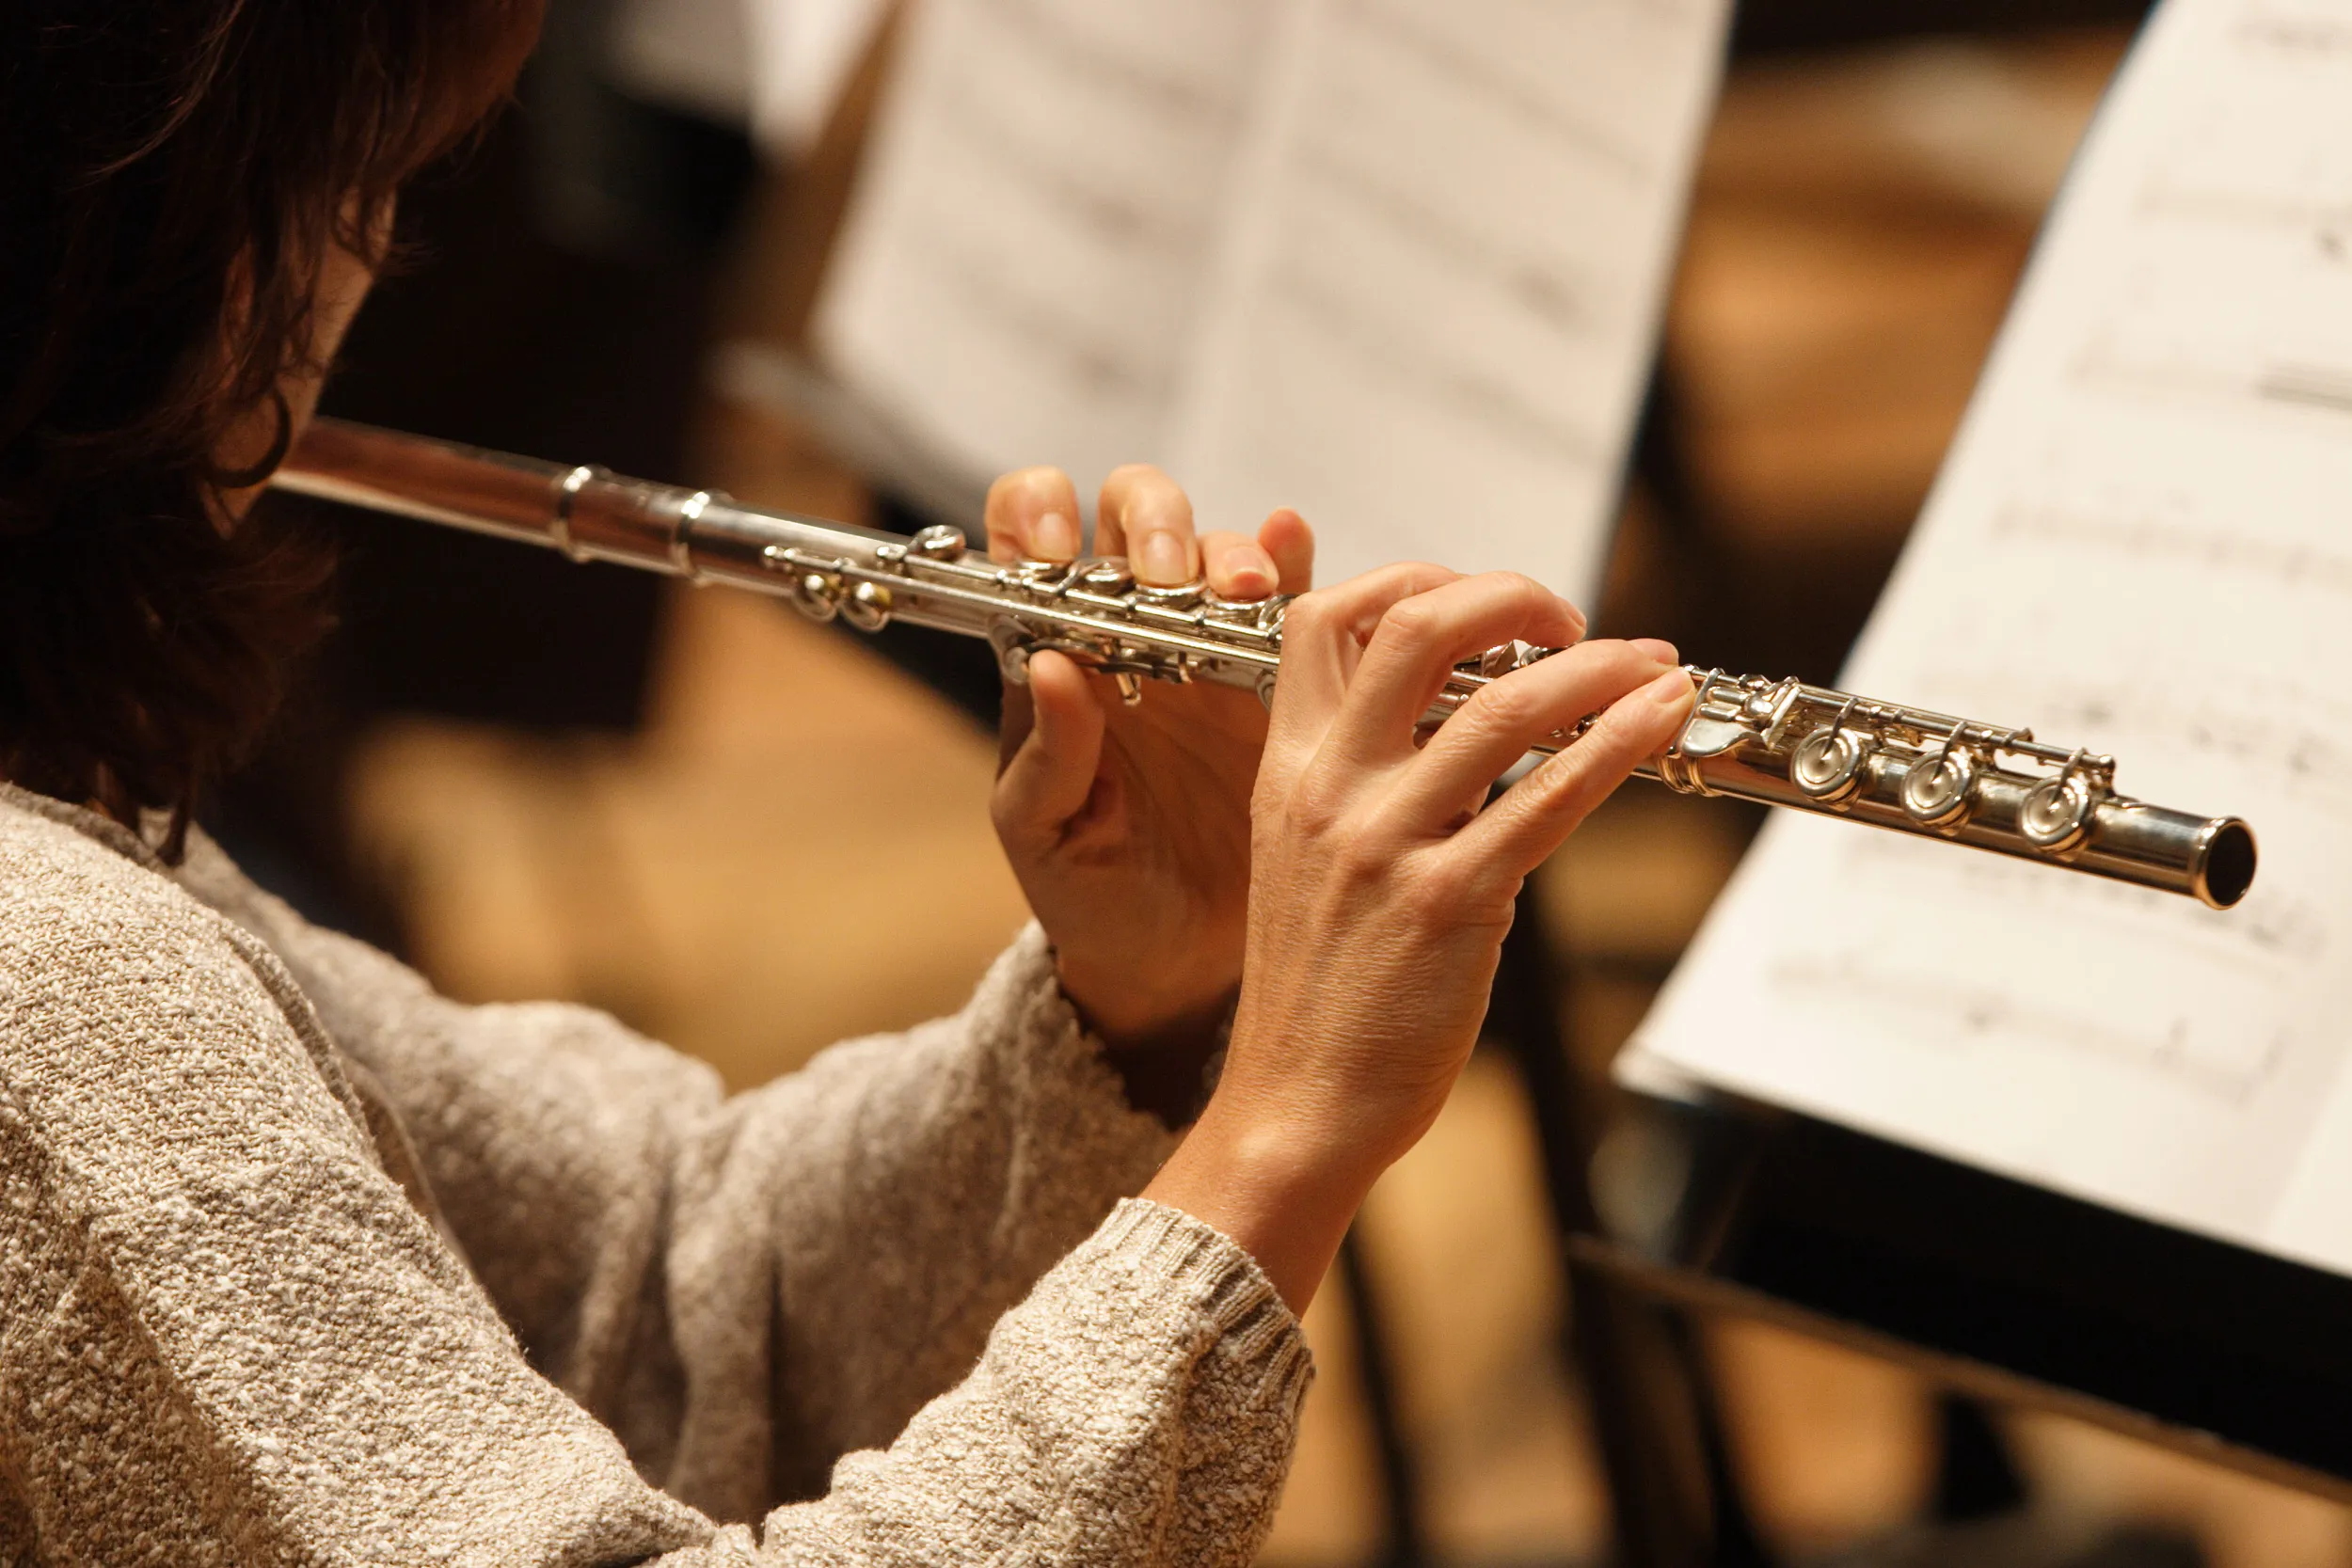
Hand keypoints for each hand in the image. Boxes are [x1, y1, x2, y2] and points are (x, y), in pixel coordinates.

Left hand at [984, 465, 1313, 1081]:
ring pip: (1217, 550)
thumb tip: (1051, 665)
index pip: (1034, 541)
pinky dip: (1295, 561)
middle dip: (1151, 525)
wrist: (1177, 963)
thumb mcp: (1044, 835)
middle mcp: (1134, 635)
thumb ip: (1044, 756)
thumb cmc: (1091, 895)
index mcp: (1058, 657)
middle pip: (1137, 517)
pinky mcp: (1283, 682)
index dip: (1042, 516)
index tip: (1061, 547)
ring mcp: (1211, 651)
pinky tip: (1292, 553)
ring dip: (1227, 551)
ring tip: (1242, 593)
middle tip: (1166, 578)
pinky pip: (1297, 603)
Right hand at [1142, 566, 1694, 1309]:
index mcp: (1289, 766)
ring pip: (1502, 706)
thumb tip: (1454, 706)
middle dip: (1510, 596)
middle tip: (1569, 617)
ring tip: (1651, 662)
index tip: (1486, 607)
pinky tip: (1662, 715)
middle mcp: (1330, 788)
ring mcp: (1385, 843)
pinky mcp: (1447, 903)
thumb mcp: (1307, 852)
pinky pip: (1547, 799)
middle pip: (1414, 625)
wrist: (1297, 1102)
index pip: (1326, 615)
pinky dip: (1619, 742)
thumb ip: (1360, 772)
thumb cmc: (1319, 986)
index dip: (1416, 579)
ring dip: (1597, 665)